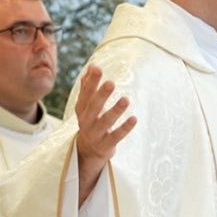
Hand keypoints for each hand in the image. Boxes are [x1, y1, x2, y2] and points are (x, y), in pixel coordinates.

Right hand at [72, 66, 136, 204]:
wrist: (87, 151)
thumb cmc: (90, 121)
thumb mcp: (86, 106)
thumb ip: (88, 87)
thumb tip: (92, 66)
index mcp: (81, 109)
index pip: (85, 94)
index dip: (91, 82)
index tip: (97, 68)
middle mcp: (86, 122)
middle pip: (93, 107)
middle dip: (101, 95)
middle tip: (111, 82)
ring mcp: (96, 134)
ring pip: (106, 122)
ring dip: (116, 111)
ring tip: (126, 99)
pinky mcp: (106, 145)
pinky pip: (116, 136)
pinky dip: (125, 128)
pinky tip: (134, 119)